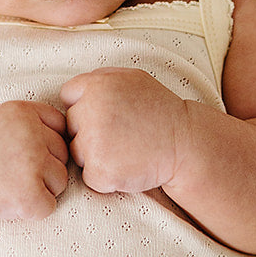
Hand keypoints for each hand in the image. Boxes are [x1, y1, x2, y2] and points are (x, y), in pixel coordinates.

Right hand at [0, 100, 70, 220]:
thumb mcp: (4, 122)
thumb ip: (37, 122)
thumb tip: (81, 139)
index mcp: (23, 111)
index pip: (61, 129)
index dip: (44, 147)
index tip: (17, 153)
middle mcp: (29, 133)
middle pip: (64, 156)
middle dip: (43, 169)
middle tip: (9, 171)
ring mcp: (30, 163)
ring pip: (61, 182)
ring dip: (40, 189)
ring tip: (8, 184)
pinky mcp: (28, 194)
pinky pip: (49, 206)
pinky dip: (31, 210)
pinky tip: (8, 200)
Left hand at [59, 69, 186, 194]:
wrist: (186, 144)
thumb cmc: (161, 111)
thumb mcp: (133, 79)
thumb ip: (102, 78)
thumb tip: (73, 88)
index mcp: (97, 85)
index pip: (69, 96)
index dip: (85, 107)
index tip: (108, 115)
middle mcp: (91, 111)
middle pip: (71, 126)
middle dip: (89, 132)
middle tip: (121, 135)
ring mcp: (94, 142)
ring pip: (77, 153)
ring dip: (96, 156)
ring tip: (126, 150)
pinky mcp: (100, 170)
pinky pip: (90, 177)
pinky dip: (106, 178)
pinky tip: (127, 166)